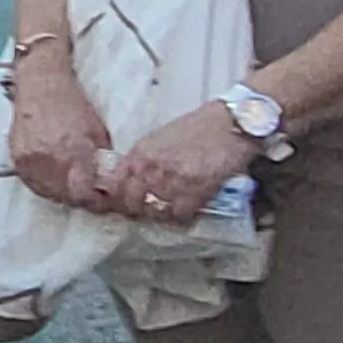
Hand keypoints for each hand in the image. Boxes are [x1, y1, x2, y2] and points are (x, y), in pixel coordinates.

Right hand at [1, 46, 112, 207]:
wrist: (41, 85)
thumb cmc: (73, 105)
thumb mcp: (97, 133)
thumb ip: (101, 162)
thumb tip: (106, 185)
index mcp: (73, 152)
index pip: (84, 195)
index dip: (96, 202)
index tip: (103, 201)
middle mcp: (49, 159)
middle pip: (66, 197)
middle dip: (80, 199)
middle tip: (90, 197)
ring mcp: (29, 160)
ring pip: (48, 192)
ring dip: (62, 194)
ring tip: (72, 189)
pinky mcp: (17, 158)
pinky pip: (32, 182)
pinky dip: (44, 186)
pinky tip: (54, 181)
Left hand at [106, 105, 256, 226]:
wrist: (228, 125)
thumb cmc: (197, 129)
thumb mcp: (160, 138)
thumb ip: (143, 159)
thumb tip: (131, 181)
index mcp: (139, 153)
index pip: (114, 185)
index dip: (117, 198)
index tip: (123, 203)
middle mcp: (150, 168)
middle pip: (130, 203)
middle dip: (138, 209)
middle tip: (149, 208)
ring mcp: (170, 182)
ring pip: (153, 212)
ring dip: (161, 213)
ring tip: (170, 206)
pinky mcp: (192, 193)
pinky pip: (178, 216)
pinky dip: (182, 215)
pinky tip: (188, 205)